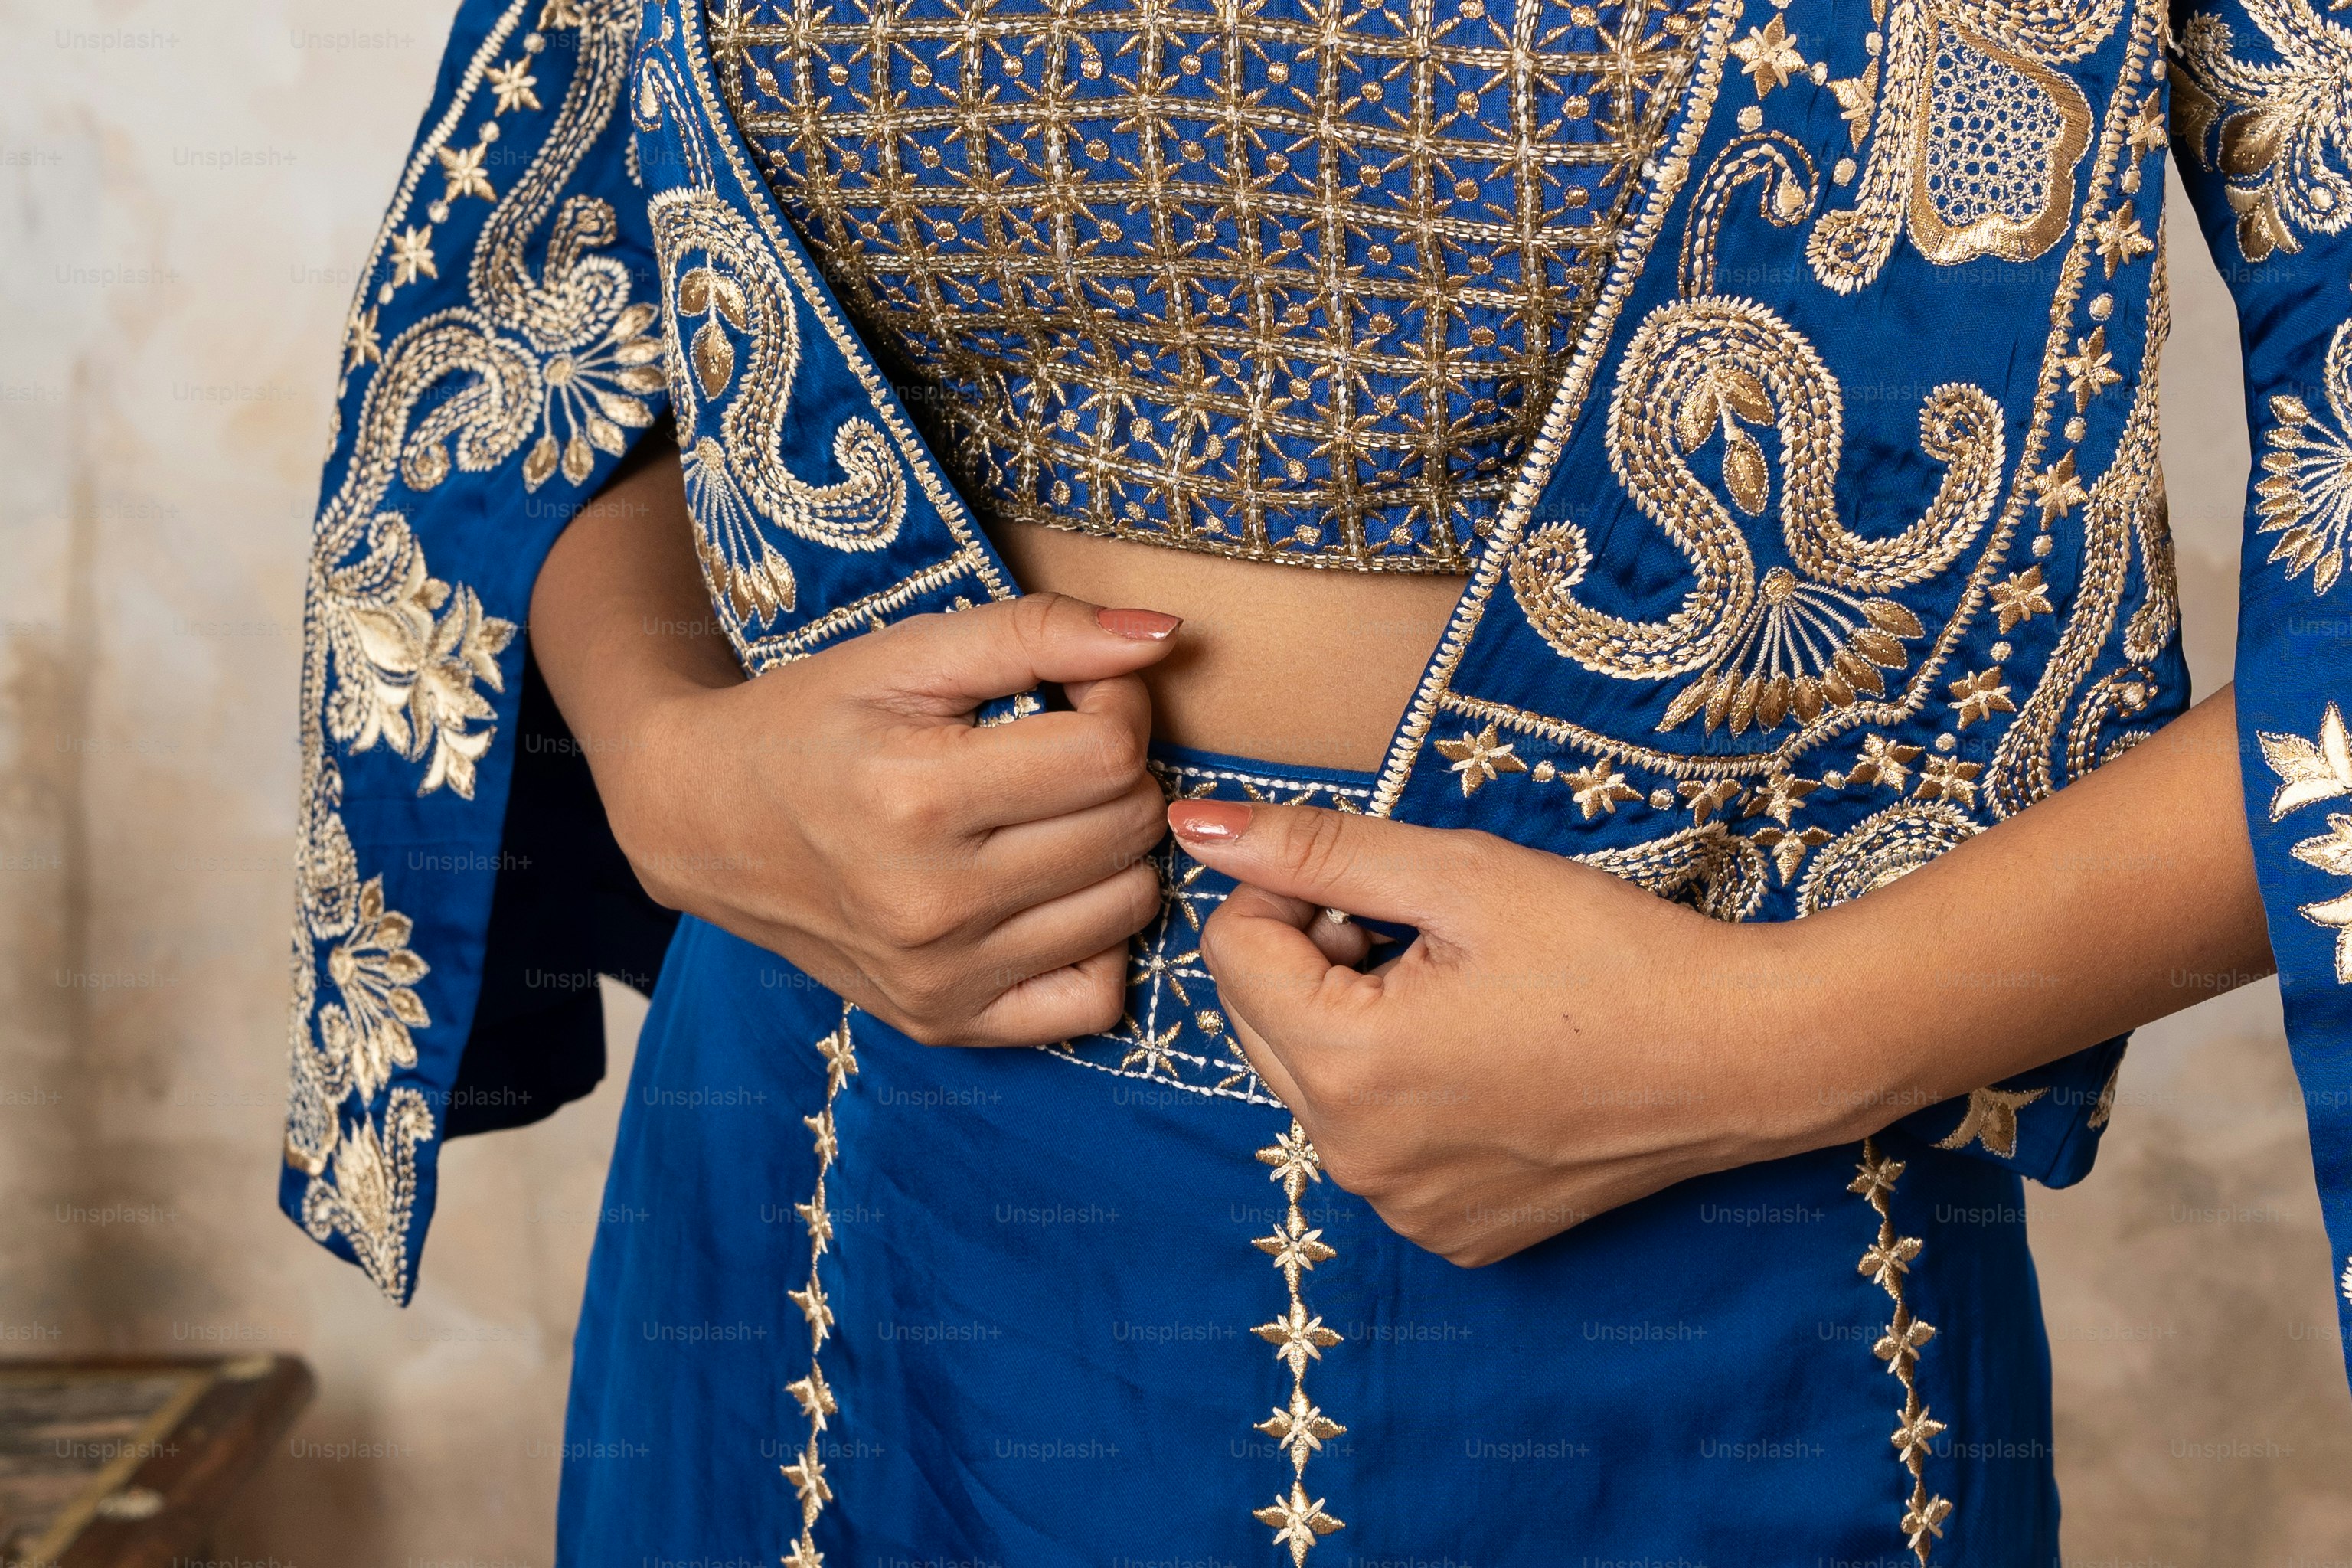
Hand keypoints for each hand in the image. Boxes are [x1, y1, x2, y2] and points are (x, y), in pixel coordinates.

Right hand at [605, 593, 1181, 1045]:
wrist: (704, 820)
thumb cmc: (811, 723)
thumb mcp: (908, 653)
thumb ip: (1037, 632)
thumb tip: (1163, 636)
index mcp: (916, 798)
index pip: (1109, 756)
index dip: (1118, 708)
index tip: (1079, 695)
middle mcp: (930, 905)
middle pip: (1127, 829)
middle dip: (1119, 772)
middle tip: (1062, 749)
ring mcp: (938, 978)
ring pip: (1128, 908)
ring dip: (1115, 850)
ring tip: (1054, 815)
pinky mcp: (944, 1024)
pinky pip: (1094, 1001)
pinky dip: (1098, 942)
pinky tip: (1053, 894)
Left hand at [1170, 800, 1832, 1264]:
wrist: (1745, 1056)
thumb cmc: (1612, 953)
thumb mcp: (1459, 875)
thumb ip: (1315, 849)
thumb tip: (1194, 826)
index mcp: (1349, 1064)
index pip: (1232, 950)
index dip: (1292, 894)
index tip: (1378, 891)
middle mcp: (1356, 1159)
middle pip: (1258, 1021)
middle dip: (1314, 963)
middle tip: (1423, 939)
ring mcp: (1402, 1210)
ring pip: (1312, 1084)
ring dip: (1353, 1026)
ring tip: (1459, 998)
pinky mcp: (1448, 1235)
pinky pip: (1373, 1146)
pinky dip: (1401, 1097)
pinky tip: (1485, 1064)